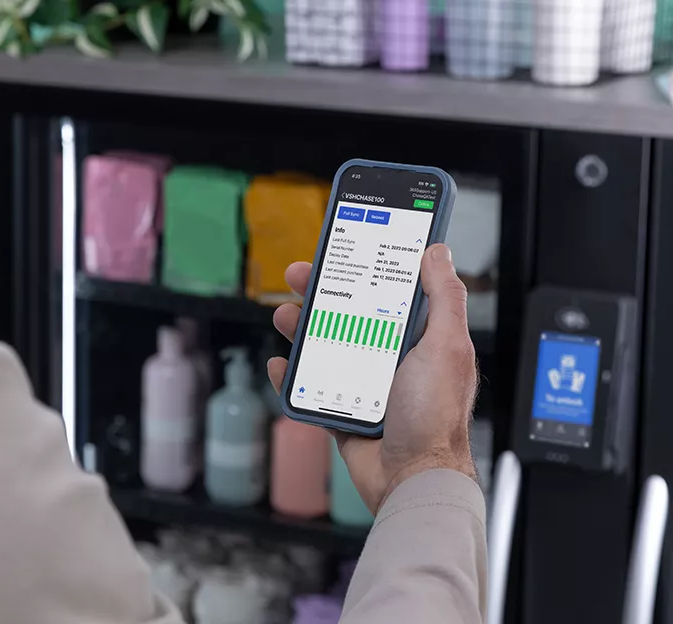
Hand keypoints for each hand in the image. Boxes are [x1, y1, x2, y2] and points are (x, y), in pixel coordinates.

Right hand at [268, 244, 478, 512]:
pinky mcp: (344, 410)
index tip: (345, 246)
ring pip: (325, 346)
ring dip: (301, 328)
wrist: (412, 480)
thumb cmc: (436, 419)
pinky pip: (310, 387)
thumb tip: (438, 252)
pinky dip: (291, 376)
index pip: (388, 291)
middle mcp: (392, 358)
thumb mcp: (446, 347)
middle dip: (322, 292)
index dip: (366, 267)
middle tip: (299, 275)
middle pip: (349, 314)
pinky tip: (280, 365)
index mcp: (419, 339)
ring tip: (285, 317)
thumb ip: (444, 299)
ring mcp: (366, 384)